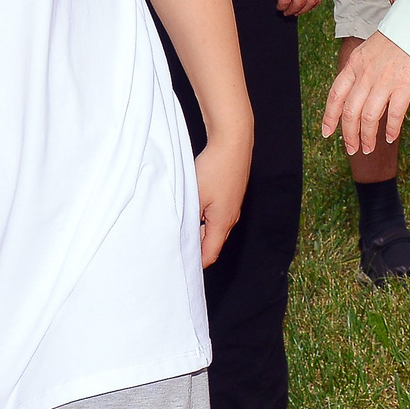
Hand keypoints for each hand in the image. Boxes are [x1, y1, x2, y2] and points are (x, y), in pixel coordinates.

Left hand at [193, 133, 250, 266]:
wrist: (233, 141)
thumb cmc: (214, 168)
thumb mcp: (194, 195)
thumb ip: (187, 218)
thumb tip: (180, 235)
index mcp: (222, 223)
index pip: (209, 254)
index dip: (196, 264)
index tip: (181, 267)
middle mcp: (231, 217)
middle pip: (212, 242)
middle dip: (197, 249)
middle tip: (177, 250)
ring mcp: (232, 205)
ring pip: (214, 227)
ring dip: (199, 231)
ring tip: (181, 230)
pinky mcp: (231, 193)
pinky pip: (217, 214)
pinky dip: (204, 218)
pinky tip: (193, 209)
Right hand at [251, 0, 328, 15]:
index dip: (316, 1)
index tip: (308, 4)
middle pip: (313, 0)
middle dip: (305, 9)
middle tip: (297, 11)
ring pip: (299, 4)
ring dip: (293, 11)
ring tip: (286, 11)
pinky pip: (285, 1)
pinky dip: (282, 7)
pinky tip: (279, 6)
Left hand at [321, 32, 409, 156]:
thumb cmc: (397, 38)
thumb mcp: (369, 50)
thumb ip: (360, 70)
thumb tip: (356, 91)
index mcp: (354, 64)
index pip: (336, 94)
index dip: (329, 116)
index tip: (327, 132)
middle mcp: (366, 74)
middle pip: (350, 112)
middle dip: (348, 135)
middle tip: (351, 148)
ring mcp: (384, 80)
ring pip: (368, 117)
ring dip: (367, 137)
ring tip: (368, 148)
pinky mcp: (405, 85)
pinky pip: (394, 114)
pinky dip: (391, 129)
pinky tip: (390, 137)